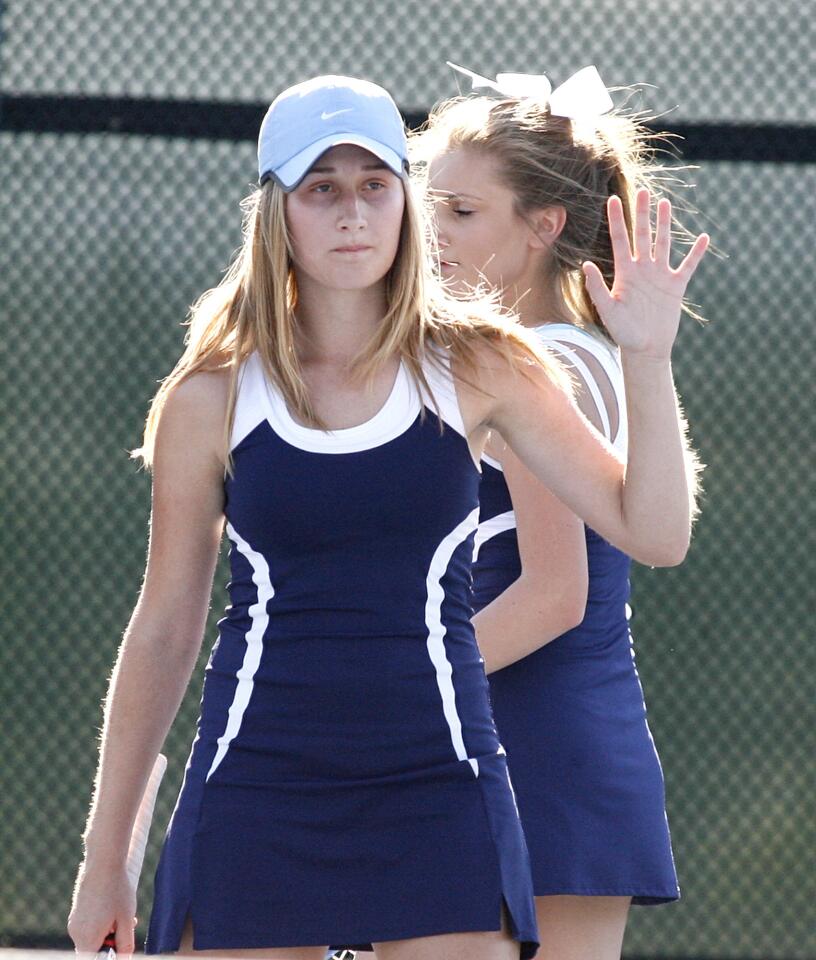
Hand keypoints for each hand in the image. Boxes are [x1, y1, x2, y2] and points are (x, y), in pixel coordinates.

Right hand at [67, 860, 136, 956]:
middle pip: (93, 950)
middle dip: (111, 943)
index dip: (109, 957)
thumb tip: (124, 958)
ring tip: (121, 915)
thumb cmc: (117, 890)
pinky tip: (113, 908)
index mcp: (87, 939)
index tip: (120, 945)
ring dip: (107, 932)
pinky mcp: (76, 912)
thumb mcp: (126, 919)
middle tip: (127, 927)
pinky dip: (101, 924)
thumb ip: (125, 944)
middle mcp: (76, 933)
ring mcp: (74, 922)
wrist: (103, 863)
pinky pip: (88, 927)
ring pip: (92, 938)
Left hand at [582, 188, 708, 360]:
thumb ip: (596, 288)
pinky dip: (696, 253)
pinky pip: (688, 265)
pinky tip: (703, 238)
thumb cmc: (623, 333)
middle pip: (642, 235)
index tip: (612, 199)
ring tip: (664, 203)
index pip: (619, 240)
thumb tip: (585, 265)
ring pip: (663, 243)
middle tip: (643, 191)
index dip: (616, 220)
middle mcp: (642, 270)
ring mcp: (660, 276)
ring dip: (664, 224)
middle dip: (642, 214)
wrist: (645, 349)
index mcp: (625, 273)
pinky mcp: (676, 286)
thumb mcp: (608, 310)